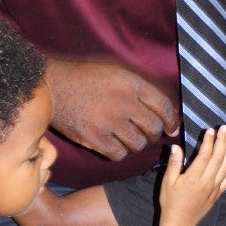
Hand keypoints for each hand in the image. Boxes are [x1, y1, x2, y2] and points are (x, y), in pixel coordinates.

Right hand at [45, 57, 178, 160]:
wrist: (53, 85)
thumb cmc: (86, 77)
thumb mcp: (117, 71)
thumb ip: (140, 87)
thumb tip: (164, 109)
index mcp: (132, 83)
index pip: (163, 106)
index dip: (172, 120)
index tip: (172, 127)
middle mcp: (124, 102)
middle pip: (153, 128)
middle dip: (153, 133)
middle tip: (146, 133)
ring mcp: (109, 121)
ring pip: (138, 144)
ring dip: (137, 144)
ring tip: (129, 138)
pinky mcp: (94, 138)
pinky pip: (119, 154)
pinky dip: (120, 152)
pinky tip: (115, 145)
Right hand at [156, 126, 225, 225]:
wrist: (180, 223)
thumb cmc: (171, 202)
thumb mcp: (167, 182)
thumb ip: (174, 164)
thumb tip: (176, 147)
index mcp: (193, 177)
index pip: (204, 155)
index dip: (209, 142)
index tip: (211, 130)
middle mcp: (207, 181)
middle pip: (218, 158)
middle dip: (222, 141)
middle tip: (225, 128)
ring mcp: (214, 188)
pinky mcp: (218, 193)